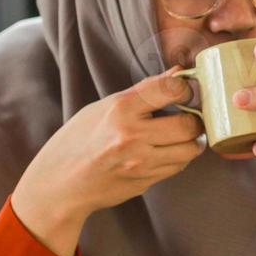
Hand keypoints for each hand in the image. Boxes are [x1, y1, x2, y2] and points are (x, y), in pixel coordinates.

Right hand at [12, 67, 205, 255]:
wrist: (60, 183)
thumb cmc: (79, 140)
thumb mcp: (104, 107)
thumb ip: (145, 90)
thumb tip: (178, 72)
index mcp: (120, 109)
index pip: (171, 89)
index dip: (186, 88)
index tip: (185, 91)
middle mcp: (132, 136)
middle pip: (189, 124)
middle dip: (195, 119)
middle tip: (191, 116)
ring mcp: (140, 162)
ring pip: (190, 149)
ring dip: (193, 140)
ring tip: (183, 135)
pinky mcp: (145, 181)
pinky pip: (178, 167)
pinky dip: (180, 157)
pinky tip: (168, 151)